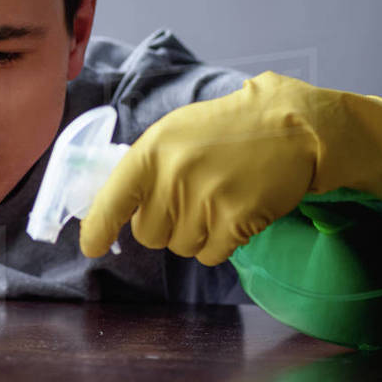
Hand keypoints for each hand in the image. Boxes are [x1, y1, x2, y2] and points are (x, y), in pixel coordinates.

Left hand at [78, 72, 381, 265]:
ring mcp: (206, 199)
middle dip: (164, 225)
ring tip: (215, 200)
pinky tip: (233, 214)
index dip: (98, 228)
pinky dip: (219, 244)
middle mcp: (174, 175)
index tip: (91, 246)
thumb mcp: (174, 133)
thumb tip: (116, 207)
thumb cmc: (226, 130)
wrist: (290, 127)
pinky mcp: (237, 220)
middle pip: (148, 234)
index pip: (113, 199)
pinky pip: (210, 255)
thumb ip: (144, 168)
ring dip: (194, 234)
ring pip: (180, 247)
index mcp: (153, 150)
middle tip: (189, 198)